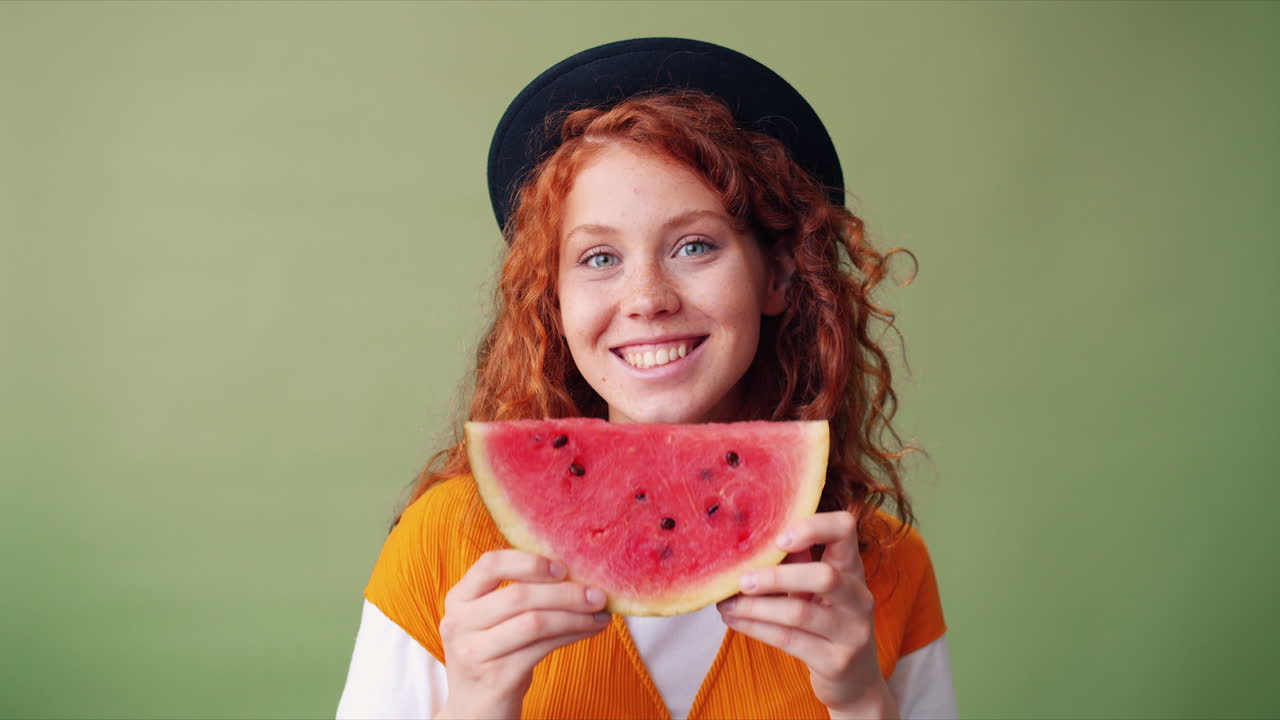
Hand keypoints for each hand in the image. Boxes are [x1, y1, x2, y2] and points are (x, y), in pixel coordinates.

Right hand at [435, 550, 610, 718]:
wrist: (475, 712)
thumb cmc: (494, 657)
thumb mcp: (493, 621)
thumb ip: (518, 594)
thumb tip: (576, 572)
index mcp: (458, 598)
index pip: (490, 564)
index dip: (528, 561)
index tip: (562, 567)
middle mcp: (459, 622)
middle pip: (518, 595)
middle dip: (565, 592)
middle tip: (597, 594)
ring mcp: (474, 651)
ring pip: (534, 621)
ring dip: (574, 615)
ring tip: (600, 613)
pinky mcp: (495, 676)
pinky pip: (542, 647)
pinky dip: (572, 634)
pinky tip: (591, 629)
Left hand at [716, 511, 898, 719]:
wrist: (855, 681)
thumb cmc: (827, 624)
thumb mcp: (816, 591)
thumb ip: (794, 564)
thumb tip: (750, 540)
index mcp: (853, 569)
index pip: (845, 529)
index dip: (814, 526)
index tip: (777, 539)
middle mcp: (859, 598)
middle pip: (824, 577)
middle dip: (776, 577)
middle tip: (741, 580)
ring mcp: (852, 632)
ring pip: (799, 613)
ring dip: (756, 607)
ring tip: (726, 603)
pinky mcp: (837, 662)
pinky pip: (789, 640)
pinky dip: (756, 628)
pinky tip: (735, 620)